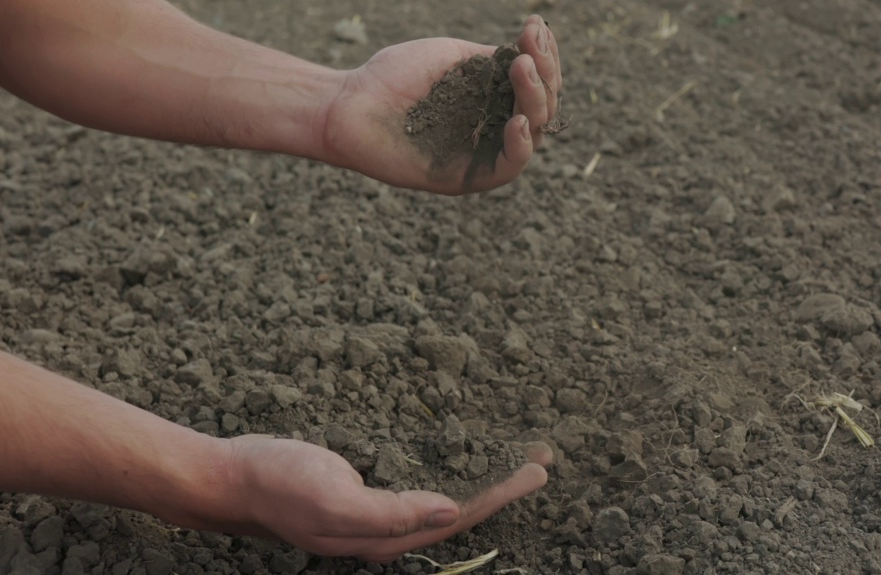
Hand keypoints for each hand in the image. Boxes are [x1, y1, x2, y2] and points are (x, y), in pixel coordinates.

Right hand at [215, 435, 552, 561]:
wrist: (230, 477)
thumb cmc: (279, 485)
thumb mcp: (334, 500)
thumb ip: (392, 513)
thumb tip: (450, 511)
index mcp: (386, 539)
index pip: (460, 518)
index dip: (500, 495)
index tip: (536, 470)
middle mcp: (387, 532)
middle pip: (460, 509)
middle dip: (502, 485)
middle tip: (541, 457)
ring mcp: (375, 513)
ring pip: (442, 496)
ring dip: (479, 474)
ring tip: (513, 453)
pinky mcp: (364, 492)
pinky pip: (418, 482)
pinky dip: (448, 466)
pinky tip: (459, 452)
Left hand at [320, 15, 562, 194]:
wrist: (350, 103)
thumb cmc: (394, 77)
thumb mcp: (453, 56)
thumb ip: (494, 59)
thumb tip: (533, 53)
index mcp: (494, 96)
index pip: (538, 80)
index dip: (545, 54)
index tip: (536, 25)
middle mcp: (497, 125)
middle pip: (543, 105)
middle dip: (545, 72)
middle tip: (531, 46)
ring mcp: (486, 151)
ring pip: (533, 131)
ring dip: (535, 98)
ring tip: (523, 68)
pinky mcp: (470, 177)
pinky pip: (510, 167)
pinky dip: (521, 144)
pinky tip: (517, 120)